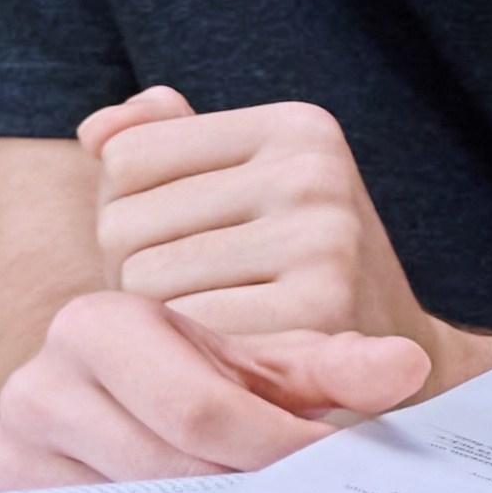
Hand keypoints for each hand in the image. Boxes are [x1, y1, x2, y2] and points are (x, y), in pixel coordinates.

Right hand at [0, 288, 429, 486]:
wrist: (108, 400)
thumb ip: (335, 366)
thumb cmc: (195, 377)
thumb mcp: (266, 366)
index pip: (199, 409)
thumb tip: (404, 367)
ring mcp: (12, 447)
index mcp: (100, 324)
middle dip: (243, 490)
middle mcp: (39, 382)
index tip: (334, 467)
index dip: (276, 448)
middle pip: (162, 466)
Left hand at [82, 87, 448, 367]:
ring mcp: (325, 239)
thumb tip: (96, 132)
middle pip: (122, 223)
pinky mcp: (321, 309)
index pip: (126, 157)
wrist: (395, 366)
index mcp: (296, 126)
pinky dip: (188, 357)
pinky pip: (183, 333)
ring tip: (220, 322)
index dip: (135, 211)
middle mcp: (315, 172)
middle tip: (207, 295)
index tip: (199, 238)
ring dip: (158, 320)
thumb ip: (163, 141)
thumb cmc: (284, 272)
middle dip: (140, 269)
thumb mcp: (239, 188)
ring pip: (140, 283)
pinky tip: (230, 357)